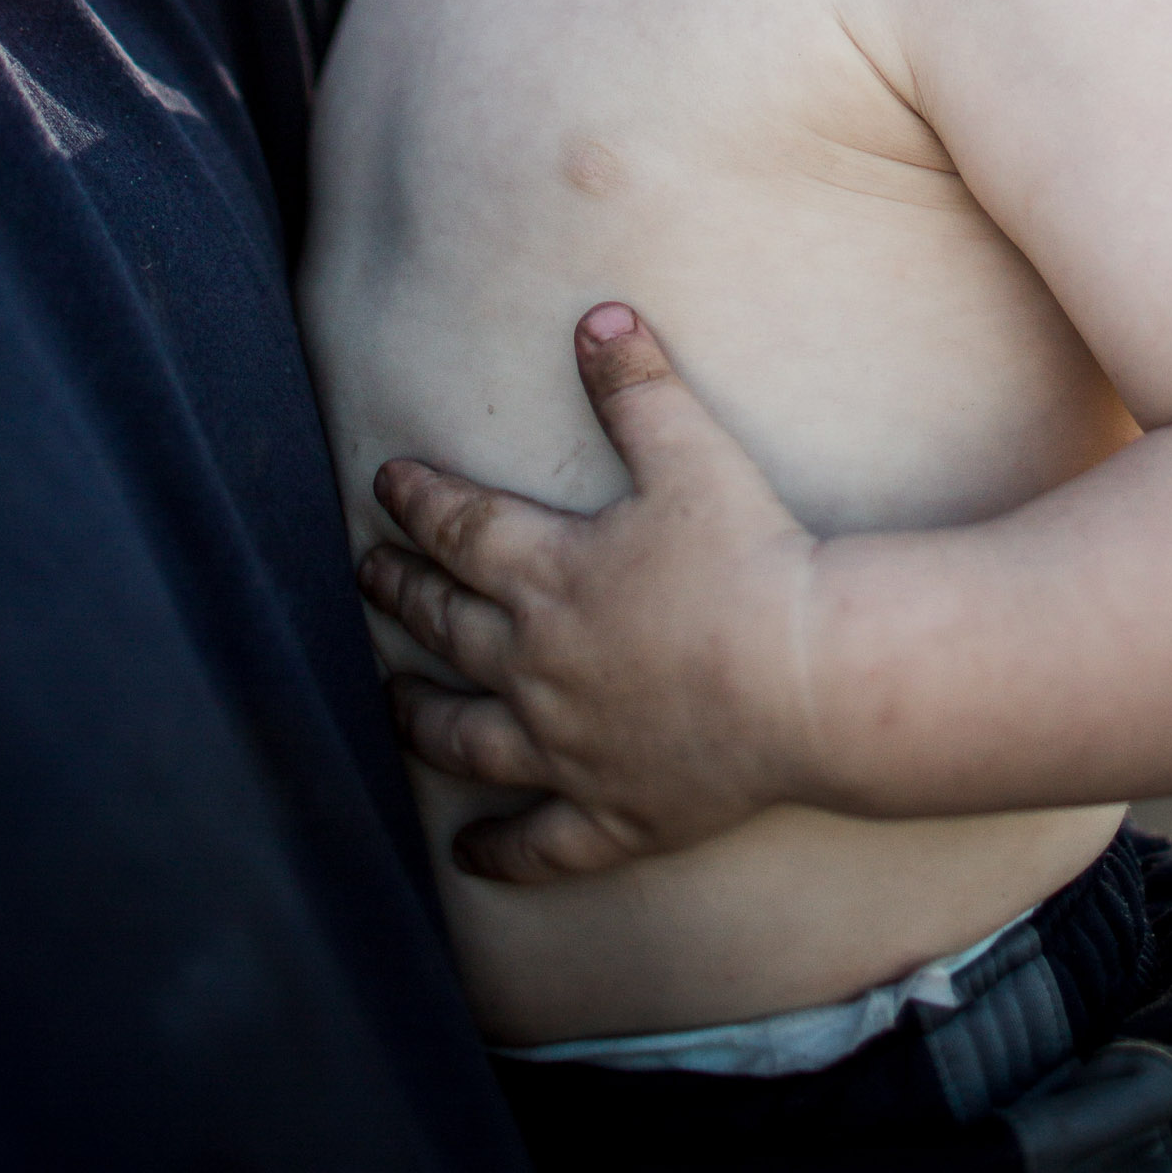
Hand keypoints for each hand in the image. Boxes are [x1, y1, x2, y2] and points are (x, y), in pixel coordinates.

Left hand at [360, 305, 823, 885]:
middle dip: (398, 596)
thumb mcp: (690, 452)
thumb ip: (635, 386)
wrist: (806, 676)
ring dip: (417, 719)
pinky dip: (497, 852)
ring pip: (465, 739)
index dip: (417, 501)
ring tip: (387, 705)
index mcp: (547, 573)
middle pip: (444, 627)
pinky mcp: (610, 813)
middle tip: (365, 576)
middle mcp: (535, 665)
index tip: (384, 484)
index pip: (458, 528)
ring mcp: (566, 748)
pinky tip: (466, 857)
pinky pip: (537, 845)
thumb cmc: (750, 558)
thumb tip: (596, 315)